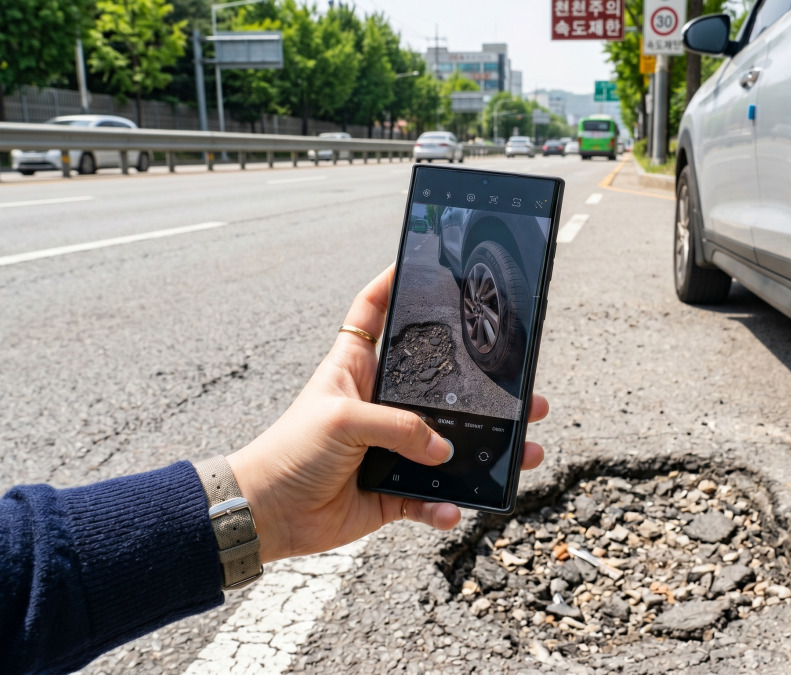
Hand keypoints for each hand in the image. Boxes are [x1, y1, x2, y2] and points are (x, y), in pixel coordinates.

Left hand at [227, 266, 548, 562]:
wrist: (266, 514)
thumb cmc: (289, 452)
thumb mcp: (342, 420)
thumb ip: (398, 426)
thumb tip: (443, 448)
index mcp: (355, 369)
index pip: (374, 313)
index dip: (393, 284)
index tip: (421, 263)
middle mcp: (378, 404)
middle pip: (438, 385)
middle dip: (481, 386)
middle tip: (521, 388)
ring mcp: (388, 448)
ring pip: (448, 446)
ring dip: (484, 451)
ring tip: (523, 450)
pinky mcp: (390, 491)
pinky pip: (429, 498)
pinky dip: (444, 506)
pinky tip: (453, 508)